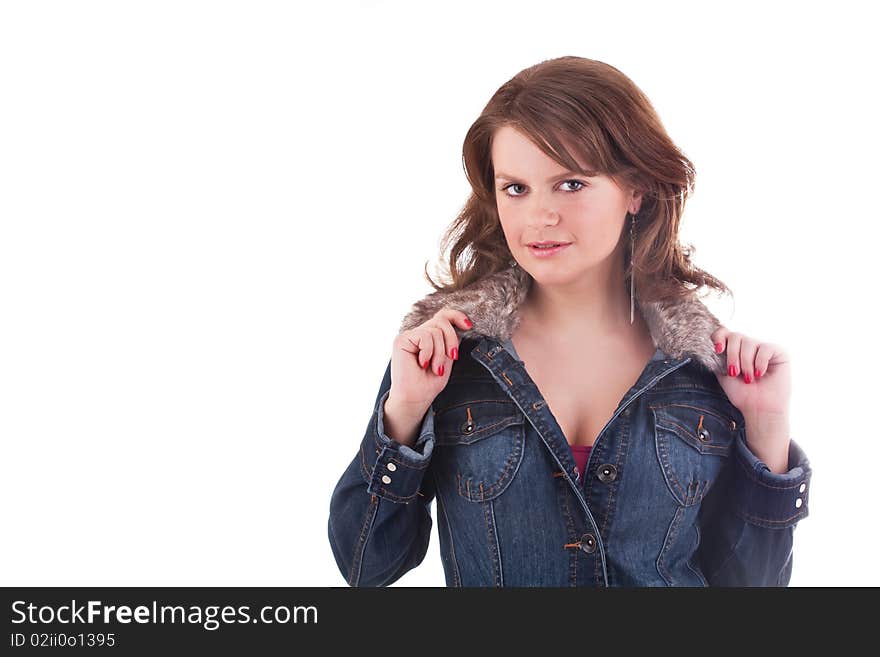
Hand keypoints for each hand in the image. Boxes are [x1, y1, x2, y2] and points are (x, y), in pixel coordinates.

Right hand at [387, 308, 470, 409]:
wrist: (416, 398)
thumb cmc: (429, 383)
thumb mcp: (447, 358)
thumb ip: (451, 341)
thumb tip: (462, 324)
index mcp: (430, 337)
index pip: (443, 316)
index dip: (456, 316)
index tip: (468, 326)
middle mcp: (419, 334)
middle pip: (441, 320)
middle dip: (451, 340)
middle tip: (452, 357)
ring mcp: (410, 336)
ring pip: (435, 331)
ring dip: (439, 353)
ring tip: (435, 368)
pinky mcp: (401, 340)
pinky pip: (424, 336)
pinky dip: (428, 352)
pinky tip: (422, 363)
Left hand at [710, 327, 792, 471]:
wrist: (758, 409)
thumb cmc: (742, 393)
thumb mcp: (722, 372)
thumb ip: (716, 356)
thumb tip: (709, 342)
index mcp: (735, 349)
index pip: (725, 332)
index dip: (719, 337)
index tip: (718, 350)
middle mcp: (750, 346)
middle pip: (736, 336)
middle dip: (732, 356)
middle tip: (734, 373)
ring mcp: (764, 348)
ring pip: (749, 342)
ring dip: (745, 363)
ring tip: (749, 378)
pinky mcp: (780, 353)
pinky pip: (765, 348)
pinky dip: (760, 362)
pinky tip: (760, 374)